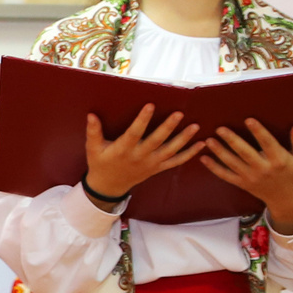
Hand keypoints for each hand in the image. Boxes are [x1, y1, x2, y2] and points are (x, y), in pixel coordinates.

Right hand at [82, 104, 203, 205]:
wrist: (108, 187)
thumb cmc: (100, 164)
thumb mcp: (93, 149)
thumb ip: (93, 132)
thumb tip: (91, 115)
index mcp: (123, 150)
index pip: (134, 133)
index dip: (142, 119)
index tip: (150, 105)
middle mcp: (139, 157)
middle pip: (156, 141)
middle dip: (168, 127)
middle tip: (179, 114)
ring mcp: (150, 164)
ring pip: (170, 151)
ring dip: (184, 139)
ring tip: (195, 126)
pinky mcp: (157, 168)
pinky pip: (176, 162)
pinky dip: (189, 154)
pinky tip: (201, 144)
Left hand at [201, 118, 292, 233]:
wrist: (288, 201)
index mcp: (279, 161)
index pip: (267, 143)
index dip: (258, 131)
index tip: (248, 120)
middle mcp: (263, 169)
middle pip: (245, 153)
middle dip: (232, 140)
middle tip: (220, 128)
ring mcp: (251, 178)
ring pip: (232, 163)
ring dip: (219, 152)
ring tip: (208, 140)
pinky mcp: (243, 184)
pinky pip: (226, 176)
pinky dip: (214, 168)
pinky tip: (204, 159)